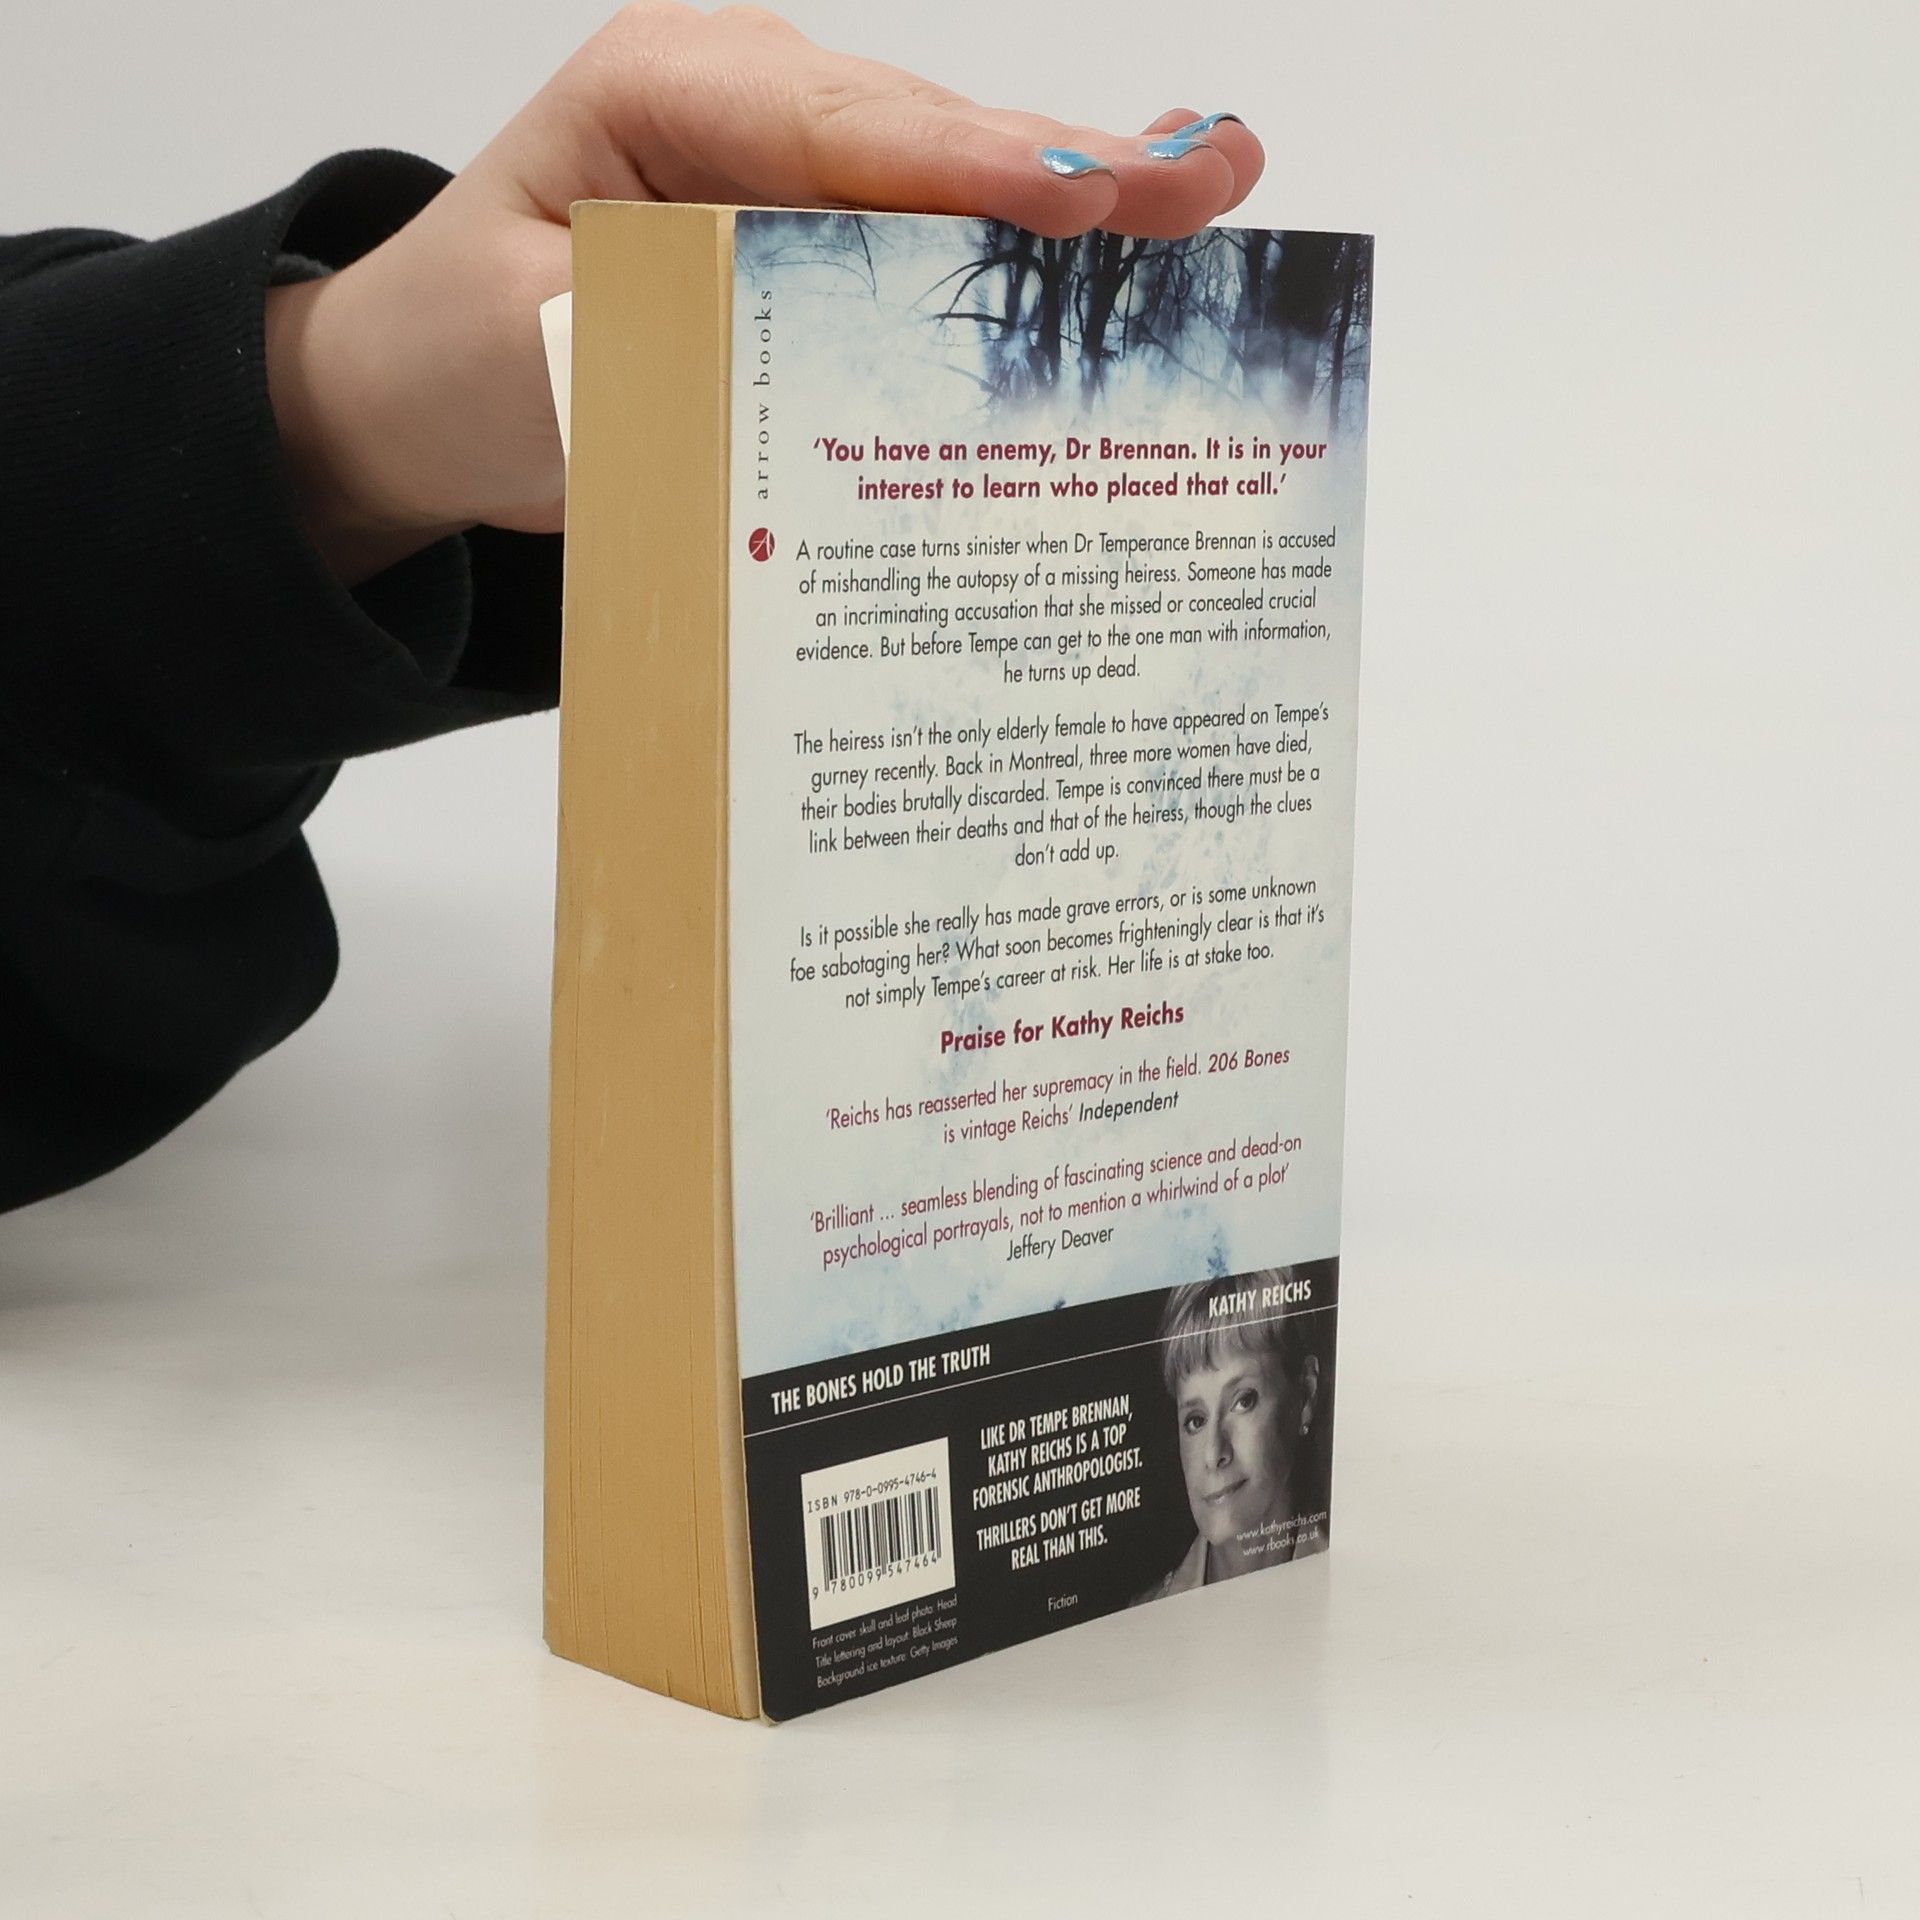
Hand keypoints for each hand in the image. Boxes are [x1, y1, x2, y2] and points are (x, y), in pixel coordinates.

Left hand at [265, 3, 1263, 583]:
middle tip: (1211, 173)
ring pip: (948, 177)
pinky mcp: (815, 232)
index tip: (1077, 195)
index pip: (834, 131)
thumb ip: (661, 345)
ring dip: (1082, 193)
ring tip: (1217, 185)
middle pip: (923, 137)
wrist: (428, 388)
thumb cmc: (460, 356)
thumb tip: (795, 367)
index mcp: (659, 97)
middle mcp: (742, 110)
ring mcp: (789, 167)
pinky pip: (930, 233)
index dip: (964, 168)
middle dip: (1068, 165)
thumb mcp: (532, 356)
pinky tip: (1135, 230)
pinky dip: (1027, 246)